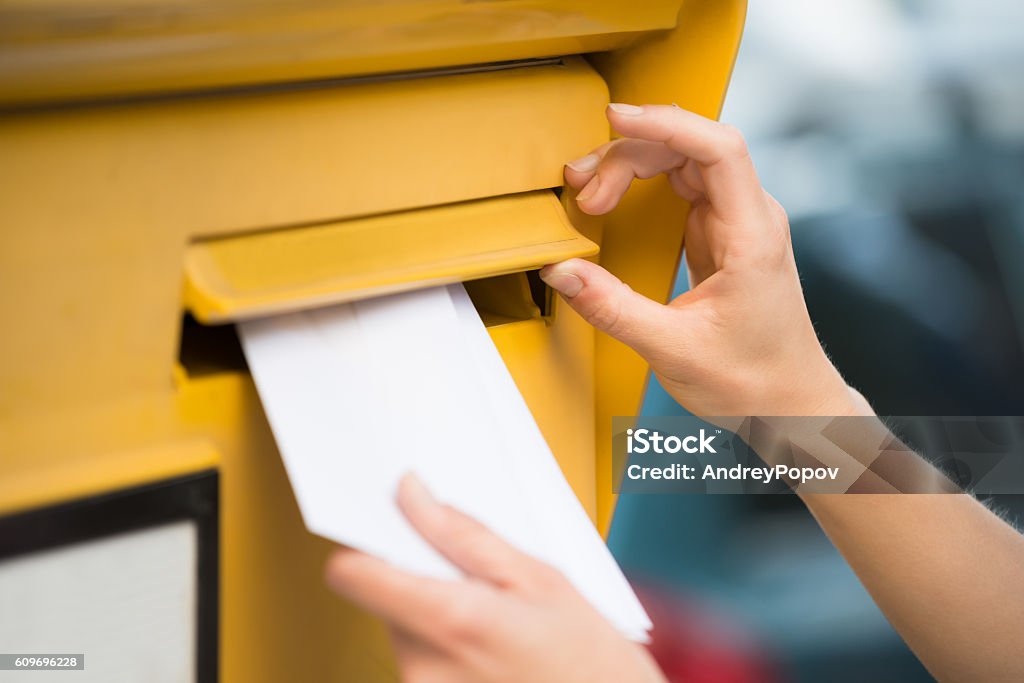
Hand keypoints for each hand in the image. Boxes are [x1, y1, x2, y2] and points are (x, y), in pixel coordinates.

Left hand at [325, 474, 665, 682]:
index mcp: (452, 622)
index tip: (386, 528)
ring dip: (438, 616)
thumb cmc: (592, 664)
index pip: (354, 574)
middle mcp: (424, 668)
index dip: (363, 544)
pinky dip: (447, 648)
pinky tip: (492, 651)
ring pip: (404, 630)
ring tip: (497, 622)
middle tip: (479, 580)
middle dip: (423, 579)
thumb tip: (412, 495)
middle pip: (384, 598)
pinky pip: (420, 662)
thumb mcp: (541, 580)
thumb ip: (465, 535)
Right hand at [542, 103, 870, 417]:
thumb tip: (561, 271)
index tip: (617, 118)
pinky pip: (680, 186)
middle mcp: (749, 217)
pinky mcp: (720, 234)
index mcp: (751, 235)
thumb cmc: (752, 380)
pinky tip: (612, 200)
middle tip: (583, 190)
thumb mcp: (673, 349)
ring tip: (588, 193)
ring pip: (682, 162)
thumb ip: (613, 308)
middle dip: (629, 154)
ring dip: (631, 165)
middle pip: (689, 148)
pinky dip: (640, 185)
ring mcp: (735, 223)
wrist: (788, 403)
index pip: (717, 149)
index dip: (667, 124)